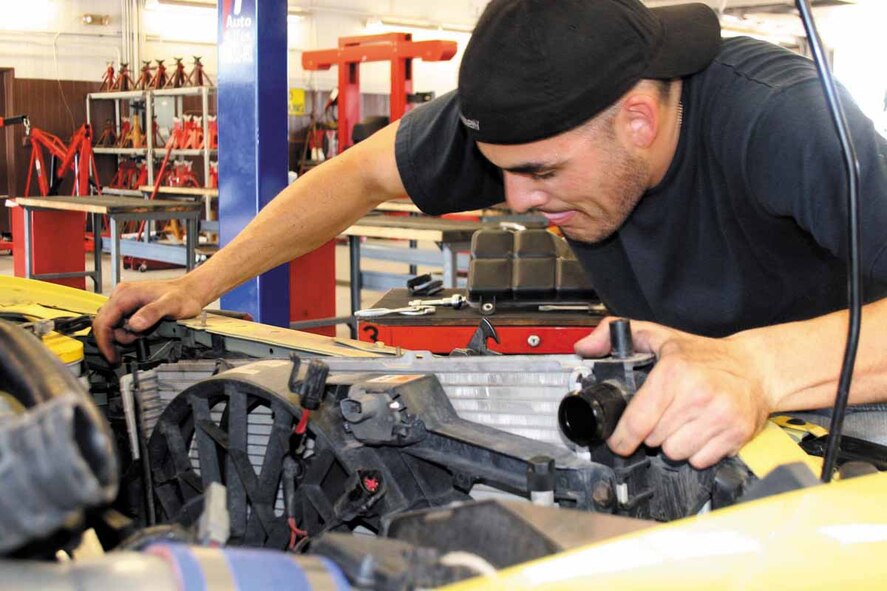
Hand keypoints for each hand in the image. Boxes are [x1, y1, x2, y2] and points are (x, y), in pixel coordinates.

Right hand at [93, 278, 204, 363]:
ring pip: (111, 325)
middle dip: (113, 341)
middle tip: (126, 351)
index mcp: (125, 295)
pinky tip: (140, 333)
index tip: (112, 357)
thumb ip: (152, 313)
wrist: (190, 292)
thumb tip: (134, 325)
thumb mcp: (170, 305)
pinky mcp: (129, 306)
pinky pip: (119, 323)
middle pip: (103, 323)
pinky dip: (126, 332)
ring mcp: (124, 300)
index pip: (103, 321)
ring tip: (141, 337)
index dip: (105, 342)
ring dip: (122, 337)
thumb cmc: (182, 296)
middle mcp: (121, 295)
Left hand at [574, 318, 775, 468]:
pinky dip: (696, 452)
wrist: (755, 368)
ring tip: (681, 423)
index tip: (619, 441)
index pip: (638, 421)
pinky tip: (700, 431)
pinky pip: (700, 461)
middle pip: (654, 440)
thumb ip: (613, 336)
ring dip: (673, 444)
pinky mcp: (736, 434)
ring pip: (676, 453)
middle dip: (651, 433)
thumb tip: (584, 347)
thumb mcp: (656, 336)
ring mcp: (719, 417)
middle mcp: (697, 395)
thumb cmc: (703, 355)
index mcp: (674, 372)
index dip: (622, 437)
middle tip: (662, 416)